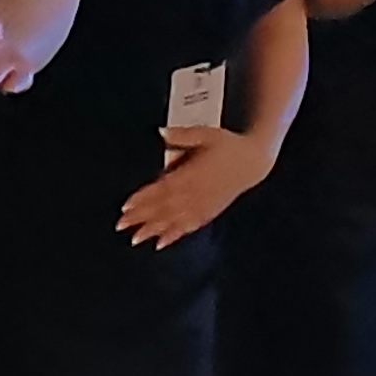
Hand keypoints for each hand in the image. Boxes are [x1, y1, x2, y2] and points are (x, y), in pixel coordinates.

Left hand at [119, 125, 267, 248]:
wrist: (254, 161)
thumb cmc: (229, 145)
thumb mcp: (206, 134)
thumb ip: (182, 135)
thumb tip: (161, 132)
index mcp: (193, 173)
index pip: (162, 188)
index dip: (144, 198)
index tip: (125, 205)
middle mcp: (197, 193)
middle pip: (164, 208)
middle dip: (142, 217)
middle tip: (121, 226)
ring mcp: (204, 205)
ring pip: (175, 220)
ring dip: (154, 230)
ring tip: (135, 239)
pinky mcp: (210, 211)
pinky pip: (190, 226)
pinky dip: (175, 235)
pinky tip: (161, 243)